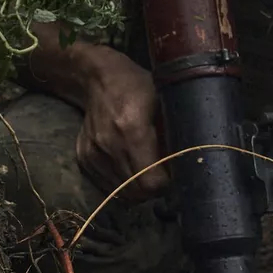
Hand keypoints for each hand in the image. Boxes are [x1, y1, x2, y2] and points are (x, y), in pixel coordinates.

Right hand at [73, 57, 167, 200]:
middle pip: (137, 192)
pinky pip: (107, 187)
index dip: (166, 184)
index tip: (174, 175)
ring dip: (137, 189)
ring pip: (121, 194)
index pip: (151, 182)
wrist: (97, 78)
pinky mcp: (84, 158)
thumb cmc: (137, 86)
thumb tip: (189, 163)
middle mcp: (109, 145)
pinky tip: (129, 167)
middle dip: (153, 190)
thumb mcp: (164, 102)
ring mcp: (93, 154)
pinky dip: (121, 184)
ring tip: (146, 171)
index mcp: (132, 129)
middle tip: (163, 175)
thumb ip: (175, 134)